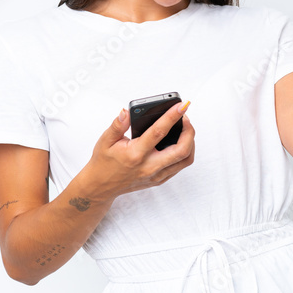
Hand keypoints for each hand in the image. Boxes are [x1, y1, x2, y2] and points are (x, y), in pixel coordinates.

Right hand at [81, 102, 195, 202]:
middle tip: (185, 117)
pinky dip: (184, 152)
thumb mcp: (105, 140)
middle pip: (182, 150)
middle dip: (189, 131)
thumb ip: (117, 125)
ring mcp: (156, 175)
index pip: (159, 132)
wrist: (101, 186)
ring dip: (190, 142)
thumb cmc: (103, 162)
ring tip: (185, 129)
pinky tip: (179, 142)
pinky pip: (179, 166)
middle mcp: (149, 166)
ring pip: (185, 160)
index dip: (173, 116)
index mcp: (135, 154)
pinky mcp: (159, 180)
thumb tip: (126, 112)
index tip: (182, 105)